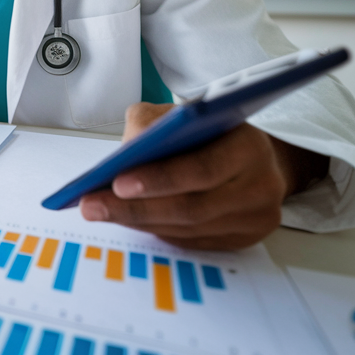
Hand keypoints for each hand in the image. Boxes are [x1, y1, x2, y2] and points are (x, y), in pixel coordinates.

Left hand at [78, 103, 328, 249]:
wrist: (255, 155)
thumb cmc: (211, 131)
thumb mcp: (183, 112)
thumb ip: (153, 123)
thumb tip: (125, 153)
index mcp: (249, 144)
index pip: (203, 168)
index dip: (160, 179)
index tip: (117, 182)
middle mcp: (261, 185)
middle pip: (192, 207)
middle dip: (136, 208)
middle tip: (94, 206)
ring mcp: (256, 217)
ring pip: (189, 229)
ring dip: (140, 222)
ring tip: (101, 212)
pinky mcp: (245, 239)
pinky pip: (193, 242)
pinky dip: (157, 231)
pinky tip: (129, 220)